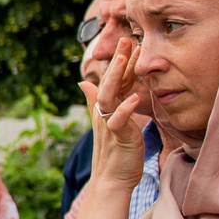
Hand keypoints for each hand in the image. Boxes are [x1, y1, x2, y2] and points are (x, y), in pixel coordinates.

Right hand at [82, 42, 151, 185]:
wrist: (111, 180)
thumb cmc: (115, 153)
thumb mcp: (109, 123)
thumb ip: (99, 102)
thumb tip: (83, 83)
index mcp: (107, 108)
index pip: (115, 80)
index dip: (122, 62)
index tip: (131, 42)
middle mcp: (104, 113)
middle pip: (110, 82)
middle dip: (118, 60)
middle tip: (126, 39)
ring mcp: (108, 123)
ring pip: (109, 96)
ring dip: (116, 77)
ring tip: (124, 59)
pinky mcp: (116, 136)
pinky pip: (119, 120)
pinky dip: (126, 109)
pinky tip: (134, 98)